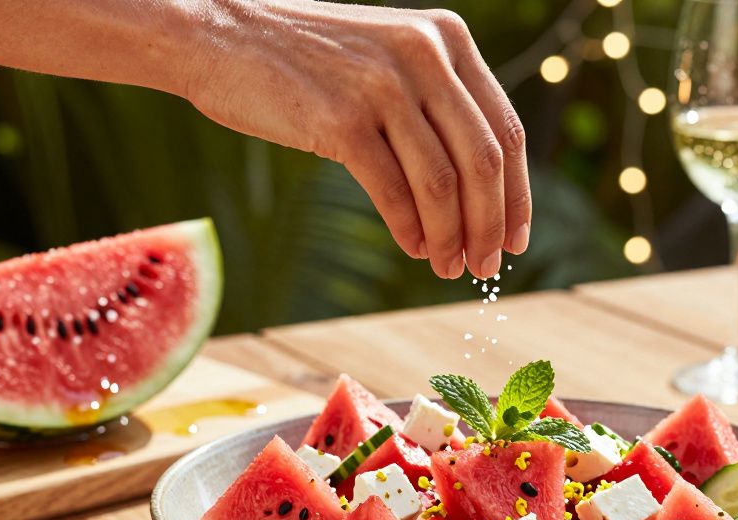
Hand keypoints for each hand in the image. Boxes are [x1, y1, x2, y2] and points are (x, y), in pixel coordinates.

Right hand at [182, 0, 529, 278]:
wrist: (219, 34)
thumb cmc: (304, 59)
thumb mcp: (386, 58)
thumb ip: (432, 102)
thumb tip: (477, 189)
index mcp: (447, 38)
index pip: (504, 128)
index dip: (518, 192)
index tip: (517, 237)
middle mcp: (424, 55)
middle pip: (483, 161)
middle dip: (490, 224)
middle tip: (485, 265)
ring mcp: (382, 85)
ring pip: (442, 183)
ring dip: (451, 237)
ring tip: (448, 267)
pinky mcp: (341, 120)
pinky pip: (394, 192)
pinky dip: (411, 229)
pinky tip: (415, 248)